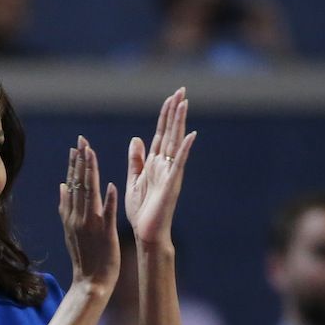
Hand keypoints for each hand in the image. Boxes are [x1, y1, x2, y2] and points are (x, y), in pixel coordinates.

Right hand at [59, 135, 119, 291]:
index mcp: (71, 216)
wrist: (90, 282)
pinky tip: (110, 186)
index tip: (77, 146)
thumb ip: (66, 208)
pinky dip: (108, 201)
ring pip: (90, 194)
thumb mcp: (70, 231)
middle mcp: (78, 218)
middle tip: (83, 140)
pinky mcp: (105, 234)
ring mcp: (91, 226)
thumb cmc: (84, 258)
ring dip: (91, 173)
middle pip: (79, 184)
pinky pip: (107, 215)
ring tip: (92, 154)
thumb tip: (62, 186)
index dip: (75, 164)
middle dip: (81, 161)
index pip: (72, 184)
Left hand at [126, 88, 196, 248]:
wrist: (147, 234)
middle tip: (181, 90)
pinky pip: (179, 163)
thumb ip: (136, 160)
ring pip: (175, 142)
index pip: (161, 134)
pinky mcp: (171, 184)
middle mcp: (165, 165)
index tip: (170, 97)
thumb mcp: (134, 181)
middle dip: (175, 112)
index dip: (165, 116)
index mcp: (154, 164)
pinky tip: (190, 135)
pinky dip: (184, 149)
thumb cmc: (141, 212)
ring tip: (184, 103)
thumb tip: (136, 139)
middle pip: (170, 133)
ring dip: (179, 123)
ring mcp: (170, 173)